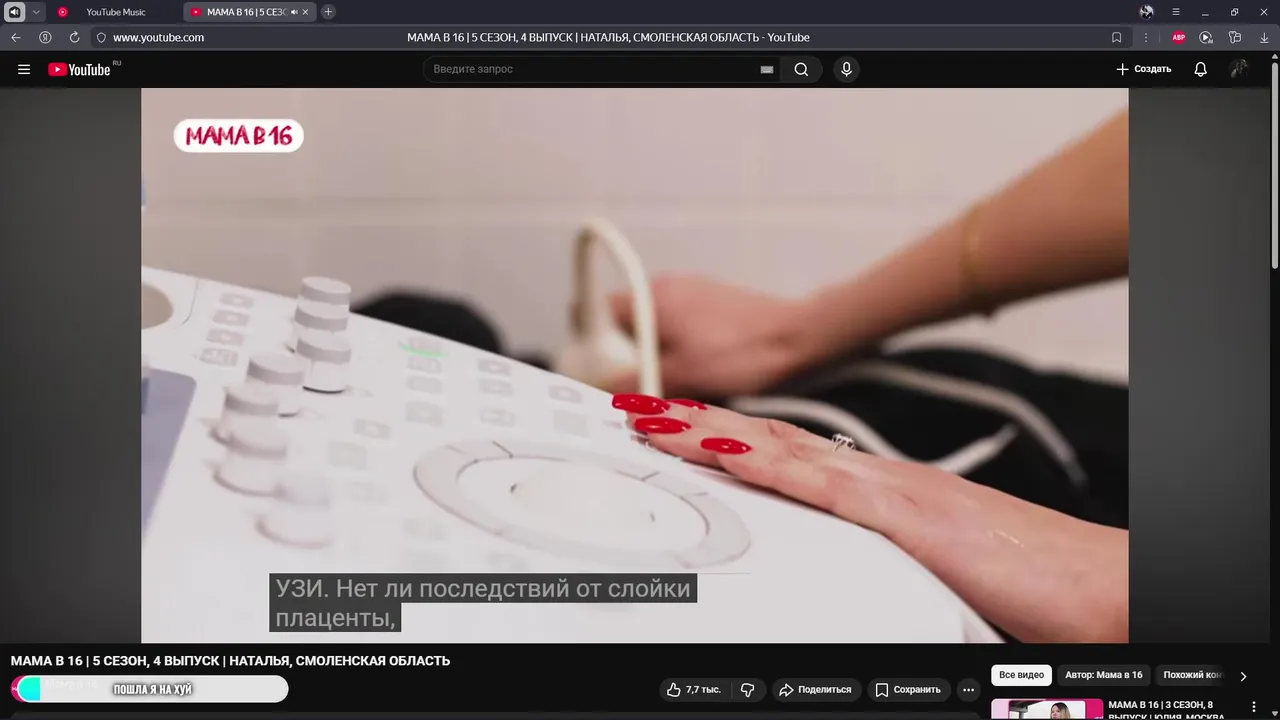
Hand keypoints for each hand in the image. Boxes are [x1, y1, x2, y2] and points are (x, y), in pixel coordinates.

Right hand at [606, 275, 808, 397]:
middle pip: (623, 323)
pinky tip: (698, 371)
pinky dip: (678, 347)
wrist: (798, 338)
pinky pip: (679, 326)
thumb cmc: (745, 352)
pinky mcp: (711, 303)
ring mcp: (691, 293)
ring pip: (653, 328)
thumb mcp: (680, 376)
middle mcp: (667, 288)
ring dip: (654, 354)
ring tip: (676, 380)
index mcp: (650, 298)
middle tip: (639, 383)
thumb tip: (606, 389)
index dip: (589, 341)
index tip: (595, 368)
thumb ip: (635, 382)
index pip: (595, 311)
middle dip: (625, 354)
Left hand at [614, 394, 1129, 642]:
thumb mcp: (935, 575)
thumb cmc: (1032, 584)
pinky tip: (719, 447)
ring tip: (650, 415)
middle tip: (636, 409)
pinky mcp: (907, 516)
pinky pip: (818, 484)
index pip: (788, 459)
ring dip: (711, 430)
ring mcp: (890, 492)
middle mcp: (880, 482)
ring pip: (780, 449)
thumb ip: (885, 567)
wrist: (1105, 585)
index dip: (727, 440)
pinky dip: (763, 461)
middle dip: (699, 424)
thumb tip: (846, 581)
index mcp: (884, 497)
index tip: (675, 432)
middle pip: (770, 442)